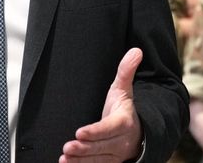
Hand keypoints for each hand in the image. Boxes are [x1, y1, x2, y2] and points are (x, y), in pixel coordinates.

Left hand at [60, 48, 143, 162]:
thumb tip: (136, 50)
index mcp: (124, 122)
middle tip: (67, 147)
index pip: (110, 128)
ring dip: (81, 160)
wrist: (138, 133)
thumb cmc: (124, 109)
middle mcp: (122, 142)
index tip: (79, 132)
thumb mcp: (124, 90)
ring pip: (98, 160)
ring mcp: (116, 155)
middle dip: (85, 148)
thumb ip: (126, 71)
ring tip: (65, 157)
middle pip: (102, 147)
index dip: (96, 132)